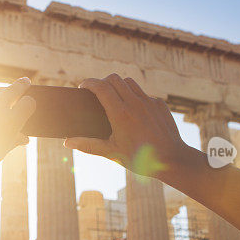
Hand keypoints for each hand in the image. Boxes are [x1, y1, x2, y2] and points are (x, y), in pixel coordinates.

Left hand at [0, 78, 35, 187]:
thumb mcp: (1, 152)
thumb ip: (13, 140)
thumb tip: (24, 138)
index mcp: (10, 122)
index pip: (28, 103)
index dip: (30, 103)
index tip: (30, 103)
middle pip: (12, 90)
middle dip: (20, 85)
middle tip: (25, 81)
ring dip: (2, 91)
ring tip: (7, 91)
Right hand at [64, 74, 190, 178]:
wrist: (172, 160)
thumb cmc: (140, 159)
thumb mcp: (111, 153)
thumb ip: (88, 145)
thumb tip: (67, 142)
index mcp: (120, 113)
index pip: (101, 87)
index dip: (89, 83)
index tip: (83, 87)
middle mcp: (135, 103)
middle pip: (114, 79)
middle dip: (102, 82)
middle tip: (96, 93)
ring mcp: (149, 102)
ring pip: (129, 82)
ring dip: (118, 86)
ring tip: (114, 98)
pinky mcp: (160, 105)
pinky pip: (144, 94)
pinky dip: (135, 97)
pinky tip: (133, 111)